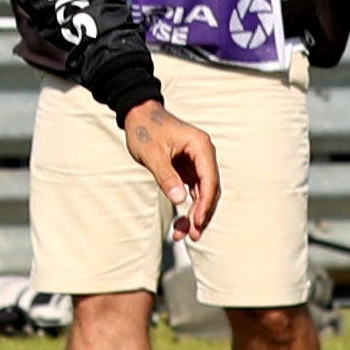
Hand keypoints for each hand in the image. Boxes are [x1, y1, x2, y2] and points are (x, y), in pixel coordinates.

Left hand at [123, 100, 220, 238]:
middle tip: (192, 234)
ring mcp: (198, 162)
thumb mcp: (152, 153)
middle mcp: (204, 153)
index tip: (196, 222)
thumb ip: (166, 176)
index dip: (205, 203)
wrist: (138, 115)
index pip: (210, 179)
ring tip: (185, 234)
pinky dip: (190, 206)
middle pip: (211, 189)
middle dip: (202, 213)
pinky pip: (195, 191)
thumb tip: (179, 199)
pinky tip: (183, 223)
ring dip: (197, 213)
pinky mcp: (190, 168)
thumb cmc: (145, 129)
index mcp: (200, 145)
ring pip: (204, 193)